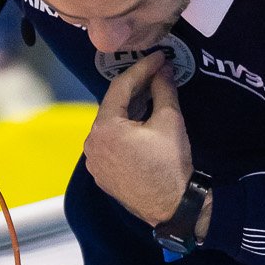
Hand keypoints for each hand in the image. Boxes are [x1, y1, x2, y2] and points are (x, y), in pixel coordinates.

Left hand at [82, 54, 194, 228]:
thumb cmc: (169, 164)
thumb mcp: (169, 120)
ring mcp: (94, 161)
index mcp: (104, 128)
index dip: (141, 69)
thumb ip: (163, 89)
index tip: (158, 58)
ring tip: (152, 95)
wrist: (172, 206)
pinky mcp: (101, 174)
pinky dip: (124, 131)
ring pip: (110, 125)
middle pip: (113, 106)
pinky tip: (141, 123)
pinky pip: (110, 144)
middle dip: (135, 89)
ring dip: (130, 109)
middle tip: (156, 74)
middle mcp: (92, 144)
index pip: (120, 88)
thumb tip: (163, 69)